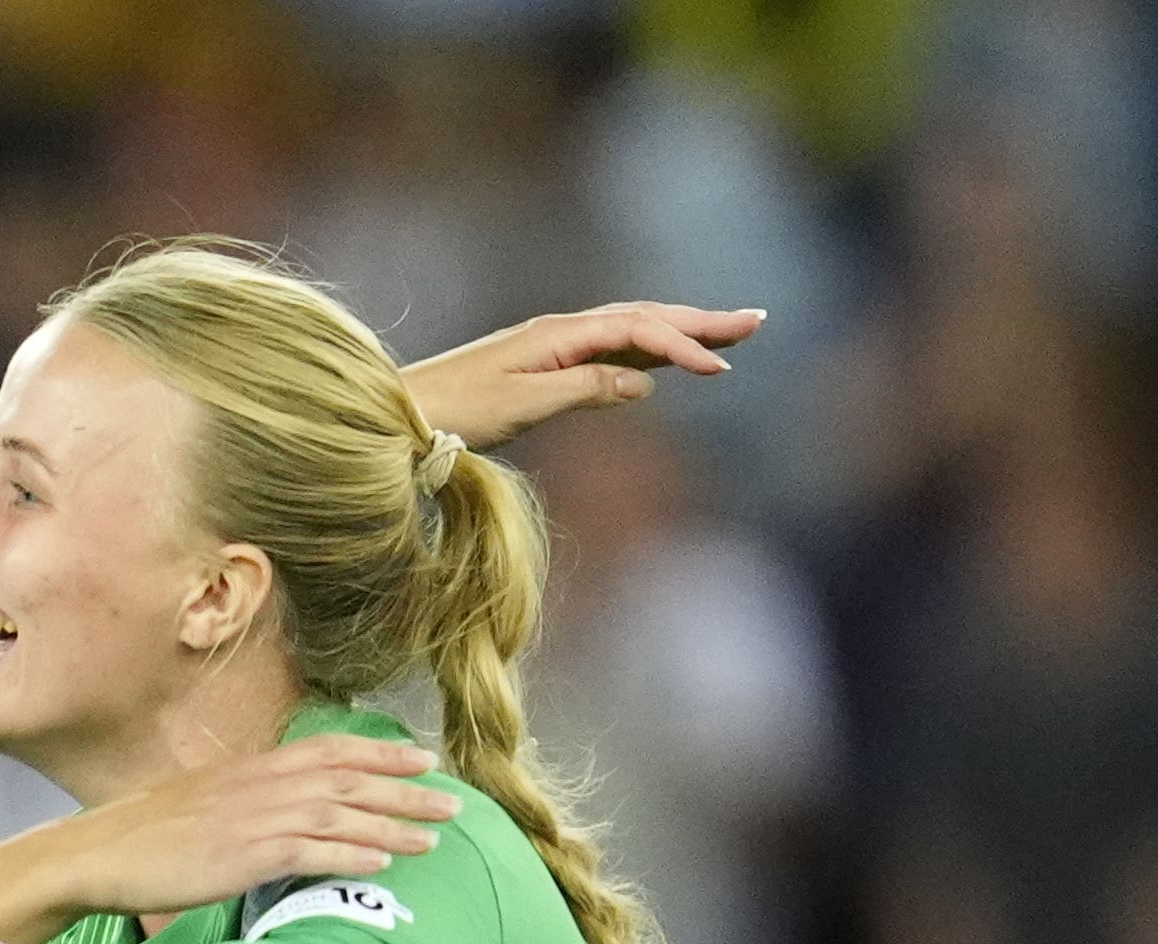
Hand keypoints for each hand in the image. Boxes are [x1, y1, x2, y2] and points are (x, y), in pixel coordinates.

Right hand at [42, 734, 452, 920]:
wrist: (102, 852)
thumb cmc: (148, 834)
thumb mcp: (206, 802)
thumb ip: (251, 801)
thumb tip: (283, 815)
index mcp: (255, 768)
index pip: (332, 750)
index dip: (382, 752)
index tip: (423, 759)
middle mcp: (263, 785)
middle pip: (350, 780)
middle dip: (406, 789)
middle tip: (453, 801)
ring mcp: (256, 819)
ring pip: (342, 814)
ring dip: (393, 824)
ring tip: (434, 838)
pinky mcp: (247, 855)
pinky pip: (312, 851)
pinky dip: (352, 854)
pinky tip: (383, 862)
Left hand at [403, 302, 765, 449]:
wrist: (400, 412)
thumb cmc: (453, 412)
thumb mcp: (522, 405)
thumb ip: (584, 388)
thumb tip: (641, 381)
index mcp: (558, 335)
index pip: (637, 331)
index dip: (682, 347)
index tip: (719, 368)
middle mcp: (560, 330)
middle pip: (644, 317)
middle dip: (701, 320)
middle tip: (756, 321)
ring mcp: (553, 344)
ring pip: (631, 328)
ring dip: (681, 328)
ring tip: (729, 330)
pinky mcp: (545, 362)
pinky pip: (610, 347)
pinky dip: (648, 347)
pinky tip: (667, 357)